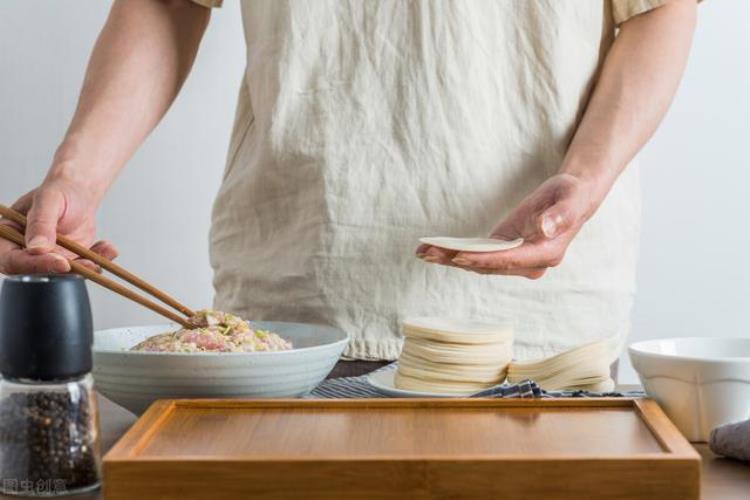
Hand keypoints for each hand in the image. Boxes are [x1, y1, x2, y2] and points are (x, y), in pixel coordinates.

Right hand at [0, 176, 117, 274]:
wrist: (78, 194)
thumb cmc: (58, 192)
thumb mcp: (48, 201)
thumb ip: (41, 223)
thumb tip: (37, 247)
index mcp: (8, 237)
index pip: (13, 260)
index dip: (36, 265)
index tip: (61, 262)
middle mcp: (24, 252)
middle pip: (37, 273)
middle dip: (66, 271)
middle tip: (88, 263)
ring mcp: (46, 259)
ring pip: (63, 274)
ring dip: (85, 269)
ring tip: (102, 254)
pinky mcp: (66, 262)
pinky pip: (81, 269)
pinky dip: (97, 261)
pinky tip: (107, 250)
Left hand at [416, 174, 596, 278]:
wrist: (573, 198)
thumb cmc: (572, 196)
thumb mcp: (570, 199)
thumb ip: (561, 215)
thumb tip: (546, 228)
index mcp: (546, 254)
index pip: (509, 260)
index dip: (483, 259)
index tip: (459, 255)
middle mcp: (529, 264)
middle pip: (488, 266)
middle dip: (457, 260)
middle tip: (428, 254)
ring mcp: (516, 260)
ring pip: (479, 264)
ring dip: (450, 260)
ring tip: (423, 252)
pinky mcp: (504, 251)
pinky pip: (478, 256)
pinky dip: (456, 254)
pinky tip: (433, 250)